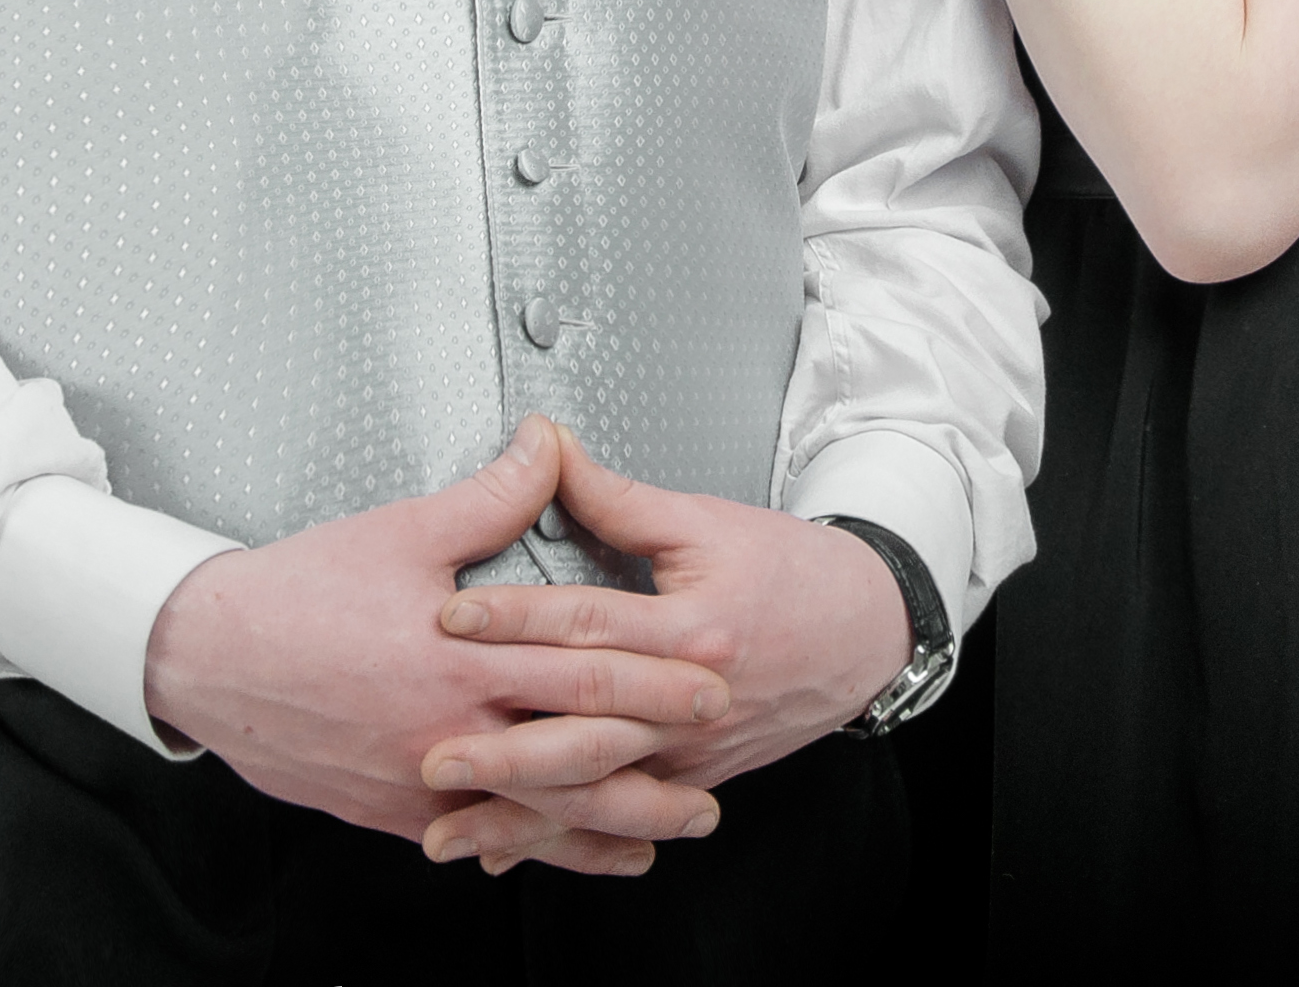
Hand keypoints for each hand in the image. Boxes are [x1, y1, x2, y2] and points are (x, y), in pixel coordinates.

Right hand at [142, 420, 732, 873]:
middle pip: (576, 750)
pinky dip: (533, 848)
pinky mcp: (396, 811)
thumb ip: (491, 497)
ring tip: (668, 830)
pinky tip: (571, 852)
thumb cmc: (299, 594)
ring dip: (610, 824)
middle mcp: (450, 728)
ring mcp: (423, 778)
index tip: (712, 674)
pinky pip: (480, 837)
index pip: (582, 668)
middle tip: (714, 761)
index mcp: (460, 656)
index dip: (655, 674)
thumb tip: (548, 445)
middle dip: (655, 758)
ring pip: (536, 812)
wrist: (208, 657)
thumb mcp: (403, 531)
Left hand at [418, 433, 916, 870]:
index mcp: (693, 628)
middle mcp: (691, 700)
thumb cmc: (789, 572)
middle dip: (505, 749)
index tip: (447, 618)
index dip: (514, 619)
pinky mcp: (694, 779)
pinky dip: (562, 838)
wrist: (865, 631)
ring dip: (522, 815)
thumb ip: (616, 496)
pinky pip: (619, 816)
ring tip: (452, 827)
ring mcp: (692, 751)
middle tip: (433, 752)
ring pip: (598, 792)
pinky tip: (508, 851)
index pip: (588, 624)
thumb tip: (546, 448)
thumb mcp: (704, 521)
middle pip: (587, 730)